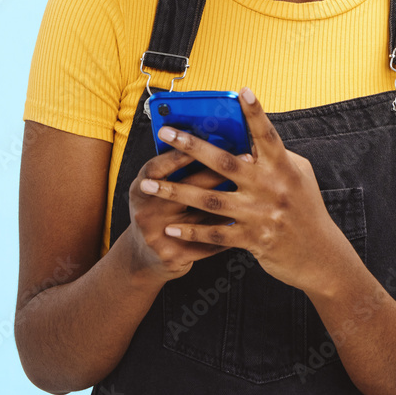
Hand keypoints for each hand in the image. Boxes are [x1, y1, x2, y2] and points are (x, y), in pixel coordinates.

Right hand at [127, 145, 253, 283]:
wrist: (145, 256)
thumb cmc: (158, 211)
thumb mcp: (156, 189)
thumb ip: (176, 170)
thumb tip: (211, 141)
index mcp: (140, 190)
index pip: (157, 168)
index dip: (179, 154)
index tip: (206, 138)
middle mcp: (146, 212)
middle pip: (184, 188)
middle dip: (217, 172)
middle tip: (246, 157)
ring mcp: (158, 236)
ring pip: (201, 215)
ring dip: (229, 201)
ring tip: (255, 189)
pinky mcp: (174, 256)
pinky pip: (209, 240)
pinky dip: (229, 229)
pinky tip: (250, 218)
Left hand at [140, 88, 344, 293]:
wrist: (321, 256)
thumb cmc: (308, 210)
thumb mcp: (300, 176)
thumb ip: (277, 157)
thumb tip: (247, 141)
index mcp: (284, 167)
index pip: (267, 135)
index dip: (255, 113)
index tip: (242, 91)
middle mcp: (271, 187)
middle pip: (224, 163)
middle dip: (191, 147)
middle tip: (166, 133)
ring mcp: (260, 214)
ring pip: (210, 200)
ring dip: (175, 193)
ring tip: (148, 186)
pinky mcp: (252, 239)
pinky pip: (215, 234)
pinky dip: (191, 232)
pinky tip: (170, 228)